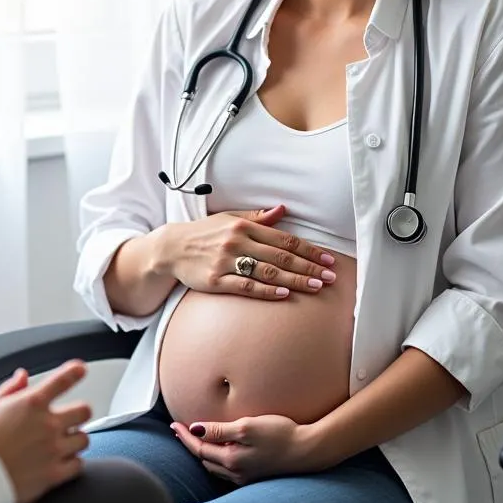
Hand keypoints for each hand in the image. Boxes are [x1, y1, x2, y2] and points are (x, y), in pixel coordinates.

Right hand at [0, 360, 91, 502]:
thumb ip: (10, 389)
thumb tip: (22, 376)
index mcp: (32, 403)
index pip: (63, 380)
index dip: (75, 371)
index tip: (80, 369)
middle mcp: (47, 424)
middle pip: (84, 410)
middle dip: (78, 413)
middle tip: (69, 419)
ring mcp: (53, 449)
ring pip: (84, 439)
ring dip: (75, 439)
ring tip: (61, 443)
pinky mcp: (54, 474)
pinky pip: (78, 465)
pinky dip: (72, 463)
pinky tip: (60, 461)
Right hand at [157, 203, 336, 299]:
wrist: (171, 248)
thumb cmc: (204, 234)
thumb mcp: (229, 219)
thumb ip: (258, 218)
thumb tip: (283, 209)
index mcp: (243, 227)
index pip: (284, 239)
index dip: (309, 250)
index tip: (328, 259)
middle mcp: (237, 243)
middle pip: (281, 257)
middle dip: (309, 267)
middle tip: (331, 276)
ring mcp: (226, 262)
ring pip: (268, 272)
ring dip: (295, 279)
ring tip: (317, 286)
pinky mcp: (216, 280)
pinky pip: (245, 286)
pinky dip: (266, 290)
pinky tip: (284, 293)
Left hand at [170, 413, 326, 483]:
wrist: (309, 451)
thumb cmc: (280, 434)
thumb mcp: (247, 426)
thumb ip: (220, 429)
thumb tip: (196, 428)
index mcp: (231, 461)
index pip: (199, 449)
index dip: (184, 436)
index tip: (173, 425)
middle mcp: (236, 473)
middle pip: (204, 460)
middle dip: (191, 445)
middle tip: (180, 430)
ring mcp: (246, 477)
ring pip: (215, 467)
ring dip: (203, 454)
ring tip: (196, 439)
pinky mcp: (256, 475)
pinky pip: (228, 469)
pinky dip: (217, 459)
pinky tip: (220, 451)